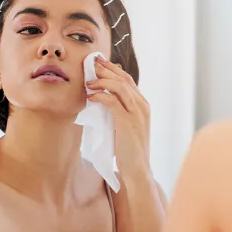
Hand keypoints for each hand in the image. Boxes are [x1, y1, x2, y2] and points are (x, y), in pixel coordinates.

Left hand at [86, 56, 152, 184]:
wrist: (138, 169)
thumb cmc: (129, 149)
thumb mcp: (126, 126)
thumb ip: (120, 112)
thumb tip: (104, 99)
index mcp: (143, 105)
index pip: (128, 80)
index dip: (113, 69)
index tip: (99, 63)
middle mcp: (142, 105)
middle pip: (123, 79)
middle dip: (106, 69)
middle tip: (91, 63)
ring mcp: (136, 113)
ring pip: (119, 86)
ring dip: (102, 80)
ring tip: (88, 81)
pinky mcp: (127, 122)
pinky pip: (112, 101)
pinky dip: (100, 96)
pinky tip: (90, 97)